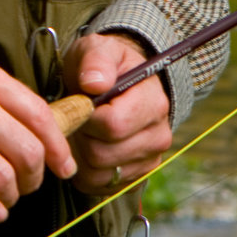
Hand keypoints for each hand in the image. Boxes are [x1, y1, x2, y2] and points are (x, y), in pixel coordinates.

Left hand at [60, 32, 172, 198]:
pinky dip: (85, 171)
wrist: (118, 83)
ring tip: (81, 132)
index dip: (86, 118)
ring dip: (80, 156)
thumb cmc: (103, 66)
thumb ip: (95, 61)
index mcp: (153, 104)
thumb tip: (94, 83)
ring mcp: (149, 160)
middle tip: (77, 119)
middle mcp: (158, 136)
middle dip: (80, 137)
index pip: (113, 126)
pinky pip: (100, 186)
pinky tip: (86, 148)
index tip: (80, 103)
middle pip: (102, 154)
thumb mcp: (96, 49)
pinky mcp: (136, 176)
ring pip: (99, 174)